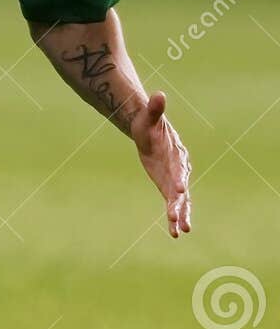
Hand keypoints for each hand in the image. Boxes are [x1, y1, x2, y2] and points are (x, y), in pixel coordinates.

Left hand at [131, 91, 191, 236]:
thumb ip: (154, 109)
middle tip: (181, 221)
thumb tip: (158, 94)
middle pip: (182, 190)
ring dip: (180, 215)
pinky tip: (173, 233)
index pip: (179, 168)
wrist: (148, 130)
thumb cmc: (148, 124)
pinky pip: (172, 203)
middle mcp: (179, 169)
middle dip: (181, 205)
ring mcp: (174, 179)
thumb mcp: (149, 118)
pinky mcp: (167, 186)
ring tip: (180, 231)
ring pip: (181, 201)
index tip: (180, 190)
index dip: (179, 179)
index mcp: (176, 154)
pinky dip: (173, 216)